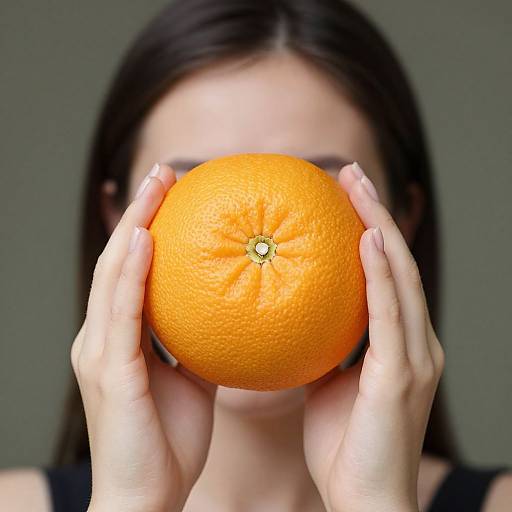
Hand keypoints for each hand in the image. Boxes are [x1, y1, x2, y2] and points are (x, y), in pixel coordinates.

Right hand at [71, 164, 216, 511]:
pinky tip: (149, 239)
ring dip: (134, 225)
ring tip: (156, 185)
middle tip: (164, 172)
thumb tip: (235, 312)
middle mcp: (102, 335)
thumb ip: (203, 342)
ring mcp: (100, 351)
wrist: (147, 498)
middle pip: (120, 258)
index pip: (133, 268)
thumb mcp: (192, 379)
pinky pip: (122, 313)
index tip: (173, 192)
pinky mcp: (109, 372)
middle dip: (139, 211)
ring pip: (114, 274)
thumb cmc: (169, 441)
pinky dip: (133, 273)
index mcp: (120, 337)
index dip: (148, 226)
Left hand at [303, 163, 444, 511]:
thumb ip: (317, 349)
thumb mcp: (326, 385)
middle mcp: (415, 342)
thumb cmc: (344, 446)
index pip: (384, 274)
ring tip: (358, 185)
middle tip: (350, 173)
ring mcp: (414, 356)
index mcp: (398, 344)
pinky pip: (390, 313)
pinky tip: (366, 237)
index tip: (344, 196)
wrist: (366, 502)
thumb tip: (285, 321)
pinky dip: (380, 272)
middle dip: (376, 212)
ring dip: (380, 226)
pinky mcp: (402, 376)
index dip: (369, 230)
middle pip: (395, 262)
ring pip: (399, 276)